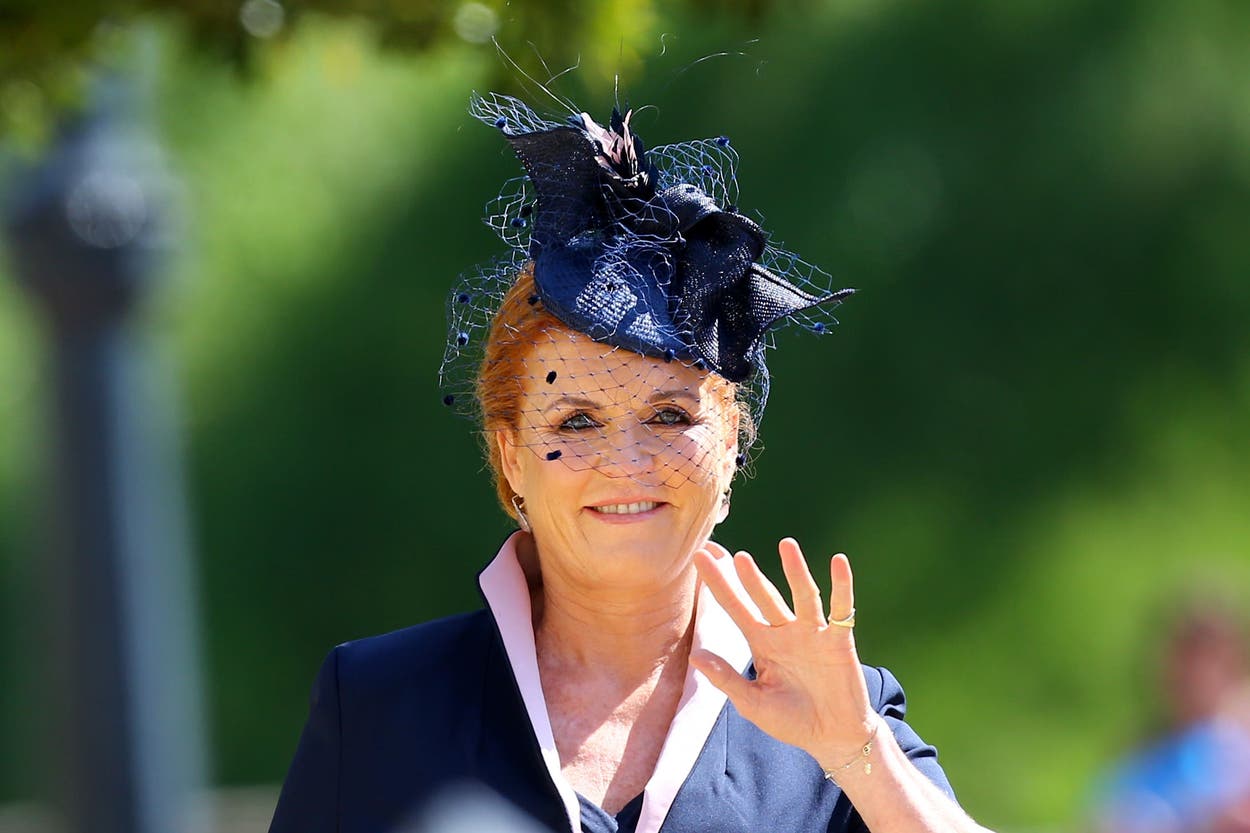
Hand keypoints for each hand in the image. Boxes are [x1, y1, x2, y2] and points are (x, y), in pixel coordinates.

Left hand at [690, 538, 877, 765]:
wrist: (832, 737)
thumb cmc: (790, 721)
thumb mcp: (753, 703)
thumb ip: (727, 679)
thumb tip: (694, 656)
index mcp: (760, 643)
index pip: (734, 608)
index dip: (717, 584)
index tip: (699, 558)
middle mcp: (784, 631)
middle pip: (765, 597)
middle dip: (750, 577)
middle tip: (734, 554)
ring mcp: (812, 633)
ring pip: (802, 595)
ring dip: (795, 571)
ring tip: (786, 545)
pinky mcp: (839, 641)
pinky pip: (841, 609)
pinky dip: (842, 586)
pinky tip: (838, 563)